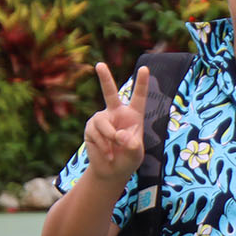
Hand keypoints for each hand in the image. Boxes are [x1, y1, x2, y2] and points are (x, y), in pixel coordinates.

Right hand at [85, 62, 148, 185]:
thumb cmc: (128, 159)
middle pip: (109, 93)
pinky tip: (108, 154)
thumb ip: (132, 145)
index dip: (141, 83)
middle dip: (104, 78)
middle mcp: (116, 113)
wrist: (111, 170)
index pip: (139, 97)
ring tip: (115, 151)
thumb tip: (119, 135)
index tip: (145, 68)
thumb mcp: (136, 154)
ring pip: (103, 124)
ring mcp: (101, 119)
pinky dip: (103, 146)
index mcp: (133, 115)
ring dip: (110, 139)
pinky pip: (95, 133)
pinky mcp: (90, 128)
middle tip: (99, 65)